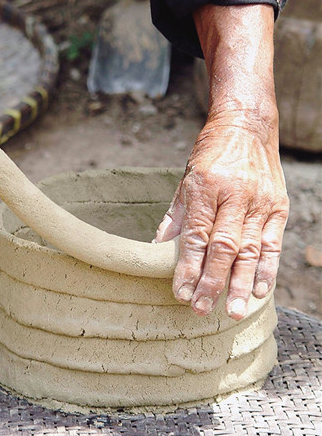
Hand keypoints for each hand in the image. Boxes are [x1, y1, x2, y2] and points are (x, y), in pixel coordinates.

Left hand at [155, 3, 288, 319]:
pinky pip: (273, 242)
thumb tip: (158, 248)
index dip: (187, 268)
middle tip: (203, 310)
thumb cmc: (211, 153)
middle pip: (223, 248)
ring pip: (250, 250)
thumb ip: (175, 216)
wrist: (247, 125)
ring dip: (242, 283)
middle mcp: (234, 197)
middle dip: (212, 282)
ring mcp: (259, 202)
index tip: (181, 293)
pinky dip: (268, 268)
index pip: (195, 236)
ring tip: (236, 310)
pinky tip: (262, 289)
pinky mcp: (277, 206)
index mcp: (205, 189)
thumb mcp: (185, 178)